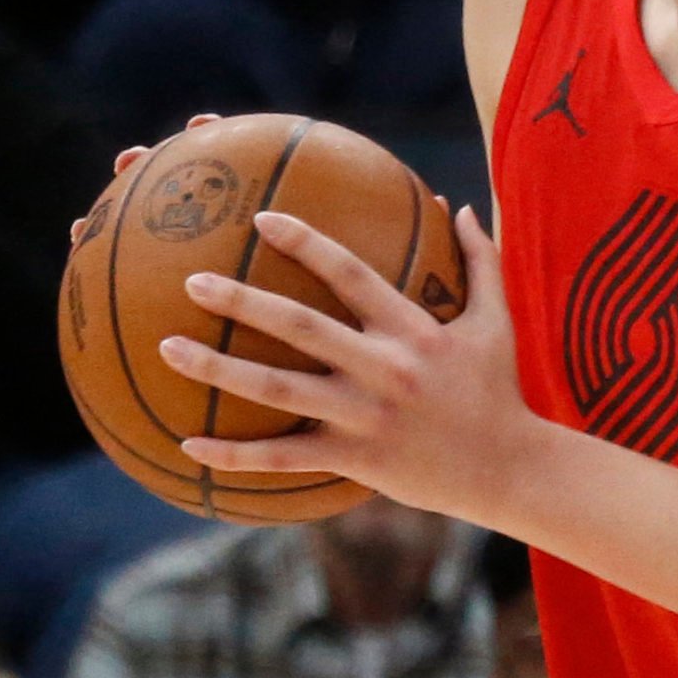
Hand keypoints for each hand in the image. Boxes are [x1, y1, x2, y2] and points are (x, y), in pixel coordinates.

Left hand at [162, 206, 531, 519]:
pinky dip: (235, 455)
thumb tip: (458, 206)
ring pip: (277, 391)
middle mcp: (384, 370)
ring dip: (217, 369)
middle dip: (243, 301)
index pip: (352, 275)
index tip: (261, 218)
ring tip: (166, 348)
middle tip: (192, 279)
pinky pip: (284, 458)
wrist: (511, 470)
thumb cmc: (500, 391)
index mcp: (412, 331)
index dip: (307, 243)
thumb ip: (480, 262)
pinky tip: (188, 445)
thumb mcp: (497, 322)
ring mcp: (366, 417)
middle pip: (301, 327)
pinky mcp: (356, 459)